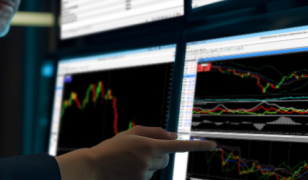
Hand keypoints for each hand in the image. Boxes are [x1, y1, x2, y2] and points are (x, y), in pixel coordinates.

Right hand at [55, 126, 216, 179]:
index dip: (198, 146)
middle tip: (140, 152)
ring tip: (128, 161)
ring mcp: (145, 174)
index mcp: (149, 144)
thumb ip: (154, 133)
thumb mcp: (132, 133)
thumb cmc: (112, 148)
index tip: (213, 145)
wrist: (94, 167)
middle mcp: (149, 160)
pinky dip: (141, 173)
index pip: (179, 146)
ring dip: (148, 164)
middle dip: (158, 155)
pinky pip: (149, 177)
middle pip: (166, 158)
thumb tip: (173, 136)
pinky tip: (127, 170)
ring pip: (157, 168)